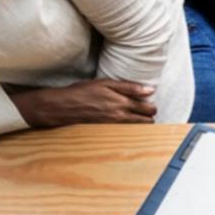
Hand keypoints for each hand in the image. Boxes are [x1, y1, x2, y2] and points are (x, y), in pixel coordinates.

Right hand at [7, 81, 157, 127]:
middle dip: (149, 116)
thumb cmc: (83, 92)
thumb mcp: (105, 83)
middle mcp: (120, 117)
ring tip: (138, 117)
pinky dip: (130, 127)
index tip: (150, 104)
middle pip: (146, 121)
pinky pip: (126, 132)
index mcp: (122, 103)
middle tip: (147, 111)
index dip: (152, 107)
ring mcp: (114, 126)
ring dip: (141, 123)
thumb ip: (129, 87)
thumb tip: (150, 90)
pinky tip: (125, 122)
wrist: (63, 107)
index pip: (147, 109)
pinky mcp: (108, 131)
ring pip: (137, 128)